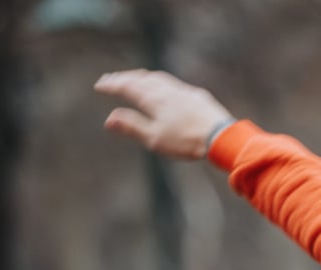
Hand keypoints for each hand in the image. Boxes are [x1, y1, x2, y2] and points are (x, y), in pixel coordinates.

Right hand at [95, 68, 234, 159]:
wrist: (221, 136)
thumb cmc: (186, 141)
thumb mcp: (155, 138)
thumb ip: (132, 126)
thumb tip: (108, 119)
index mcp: (153, 100)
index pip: (127, 87)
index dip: (112, 85)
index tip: (99, 85)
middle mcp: (166, 90)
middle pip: (140, 79)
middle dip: (123, 78)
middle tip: (110, 80)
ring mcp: (182, 90)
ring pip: (156, 78)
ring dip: (140, 77)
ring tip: (132, 78)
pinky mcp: (195, 95)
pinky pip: (171, 82)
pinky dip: (158, 80)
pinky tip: (161, 86)